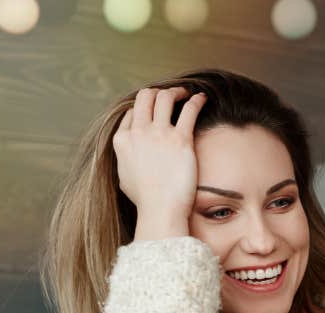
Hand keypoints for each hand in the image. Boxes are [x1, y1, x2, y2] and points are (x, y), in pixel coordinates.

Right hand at [111, 87, 206, 240]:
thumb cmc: (145, 200)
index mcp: (122, 140)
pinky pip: (189, 110)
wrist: (160, 209)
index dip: (144, 108)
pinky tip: (202, 98)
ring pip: (164, 97)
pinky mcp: (181, 140)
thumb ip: (124, 160)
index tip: (155, 109)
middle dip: (157, 92)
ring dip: (176, 92)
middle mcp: (138, 132)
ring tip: (185, 94)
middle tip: (170, 96)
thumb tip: (127, 155)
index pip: (132, 112)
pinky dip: (196, 100)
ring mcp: (159, 134)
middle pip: (145, 97)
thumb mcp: (124, 177)